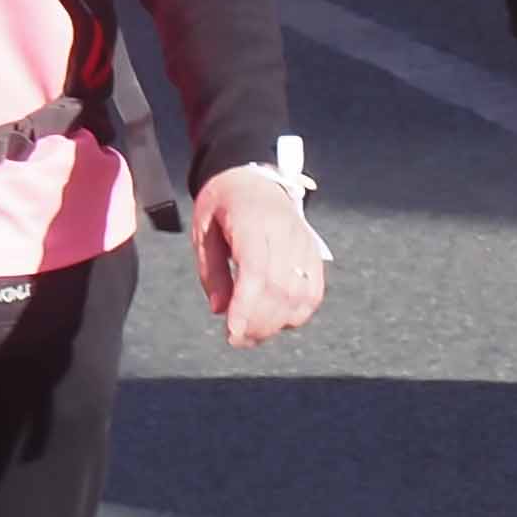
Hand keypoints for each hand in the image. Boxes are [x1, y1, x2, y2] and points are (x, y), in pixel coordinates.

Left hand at [189, 166, 330, 346]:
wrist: (253, 177)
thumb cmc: (222, 204)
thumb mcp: (203, 231)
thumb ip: (212, 271)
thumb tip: (220, 310)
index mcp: (254, 222)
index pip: (257, 272)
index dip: (247, 306)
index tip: (232, 332)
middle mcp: (286, 233)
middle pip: (280, 289)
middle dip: (259, 322)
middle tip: (237, 340)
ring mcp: (304, 243)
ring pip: (300, 294)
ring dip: (278, 322)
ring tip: (254, 335)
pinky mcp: (314, 252)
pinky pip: (314, 290)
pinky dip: (300, 312)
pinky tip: (280, 322)